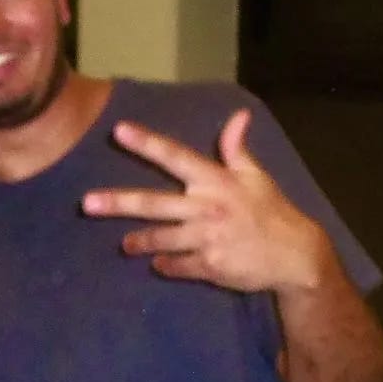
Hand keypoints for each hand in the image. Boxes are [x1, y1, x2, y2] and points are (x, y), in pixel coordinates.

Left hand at [81, 109, 330, 293]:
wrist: (296, 257)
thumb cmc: (272, 212)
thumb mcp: (257, 177)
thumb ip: (237, 149)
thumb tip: (238, 116)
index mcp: (216, 181)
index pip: (175, 156)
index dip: (147, 143)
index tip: (118, 131)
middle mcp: (207, 207)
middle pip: (153, 203)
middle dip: (117, 203)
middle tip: (86, 203)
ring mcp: (207, 239)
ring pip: (160, 238)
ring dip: (139, 241)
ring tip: (125, 244)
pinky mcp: (210, 266)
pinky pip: (177, 265)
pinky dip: (165, 264)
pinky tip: (156, 263)